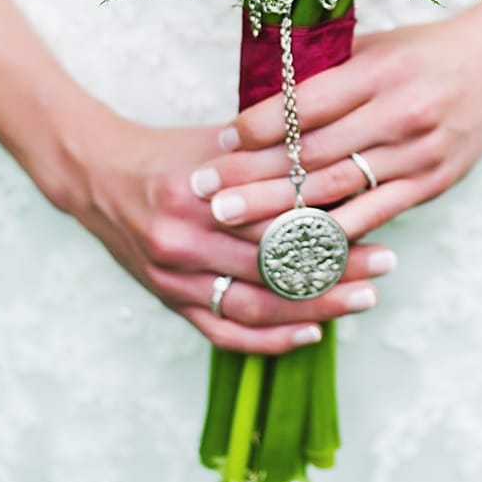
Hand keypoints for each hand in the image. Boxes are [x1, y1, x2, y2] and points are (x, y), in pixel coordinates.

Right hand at [61, 106, 396, 354]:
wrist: (95, 175)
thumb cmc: (167, 153)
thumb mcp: (216, 143)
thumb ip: (270, 154)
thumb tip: (342, 161)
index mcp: (197, 192)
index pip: (276, 214)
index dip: (329, 220)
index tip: (377, 216)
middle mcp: (182, 239)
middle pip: (273, 263)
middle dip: (336, 266)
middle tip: (386, 263)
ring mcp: (172, 277)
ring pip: (256, 305)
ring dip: (315, 307)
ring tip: (363, 299)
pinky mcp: (167, 300)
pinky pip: (225, 332)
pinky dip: (270, 339)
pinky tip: (311, 332)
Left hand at [183, 5, 481, 240]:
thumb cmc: (421, 53)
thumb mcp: (372, 47)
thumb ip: (322, 73)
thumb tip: (257, 104)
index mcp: (379, 71)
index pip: (307, 104)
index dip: (260, 126)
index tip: (221, 140)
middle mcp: (399, 113)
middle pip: (314, 154)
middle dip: (254, 177)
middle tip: (208, 196)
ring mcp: (418, 153)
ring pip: (338, 190)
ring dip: (282, 211)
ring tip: (237, 223)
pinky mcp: (432, 184)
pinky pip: (374, 216)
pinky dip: (334, 235)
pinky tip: (296, 246)